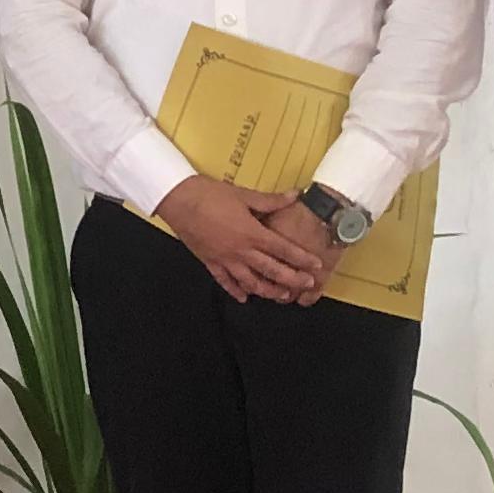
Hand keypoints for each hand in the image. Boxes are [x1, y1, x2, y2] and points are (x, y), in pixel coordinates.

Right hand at [156, 175, 331, 305]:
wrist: (178, 200)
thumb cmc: (209, 194)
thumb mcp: (242, 194)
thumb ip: (270, 200)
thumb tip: (294, 196)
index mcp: (251, 233)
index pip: (282, 249)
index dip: (301, 259)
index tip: (316, 266)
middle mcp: (240, 251)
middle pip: (271, 270)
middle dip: (292, 279)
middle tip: (307, 285)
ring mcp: (224, 259)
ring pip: (250, 281)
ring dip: (267, 290)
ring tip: (280, 295)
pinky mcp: (210, 262)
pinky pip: (225, 281)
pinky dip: (235, 291)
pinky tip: (243, 297)